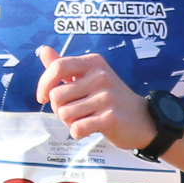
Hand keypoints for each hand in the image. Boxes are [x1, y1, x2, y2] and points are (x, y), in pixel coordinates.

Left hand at [34, 47, 152, 148]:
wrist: (142, 120)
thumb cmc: (109, 98)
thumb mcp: (88, 77)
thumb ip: (64, 66)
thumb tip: (43, 50)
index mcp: (93, 63)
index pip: (57, 67)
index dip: (43, 84)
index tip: (42, 98)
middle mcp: (100, 76)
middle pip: (56, 96)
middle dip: (59, 109)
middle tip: (75, 111)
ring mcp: (107, 97)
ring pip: (64, 114)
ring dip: (69, 122)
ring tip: (85, 118)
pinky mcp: (111, 117)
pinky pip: (77, 128)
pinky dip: (78, 132)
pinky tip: (90, 129)